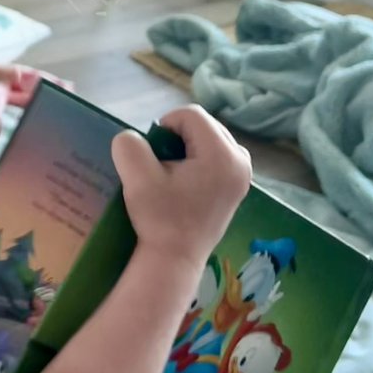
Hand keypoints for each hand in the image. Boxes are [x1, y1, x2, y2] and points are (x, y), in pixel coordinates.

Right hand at [110, 106, 250, 274]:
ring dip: (188, 147)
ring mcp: (243, 173)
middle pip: (204, 124)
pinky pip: (216, 154)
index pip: (190, 115)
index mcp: (222, 154)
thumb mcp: (137, 178)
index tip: (154, 155)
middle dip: (179, 137)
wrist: (175, 258)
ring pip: (209, 137)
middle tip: (163, 167)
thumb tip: (134, 138)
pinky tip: (186, 182)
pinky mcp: (238, 184)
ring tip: (174, 174)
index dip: (164, 125)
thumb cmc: (159, 218)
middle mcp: (241, 160)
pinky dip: (198, 159)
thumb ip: (129, 145)